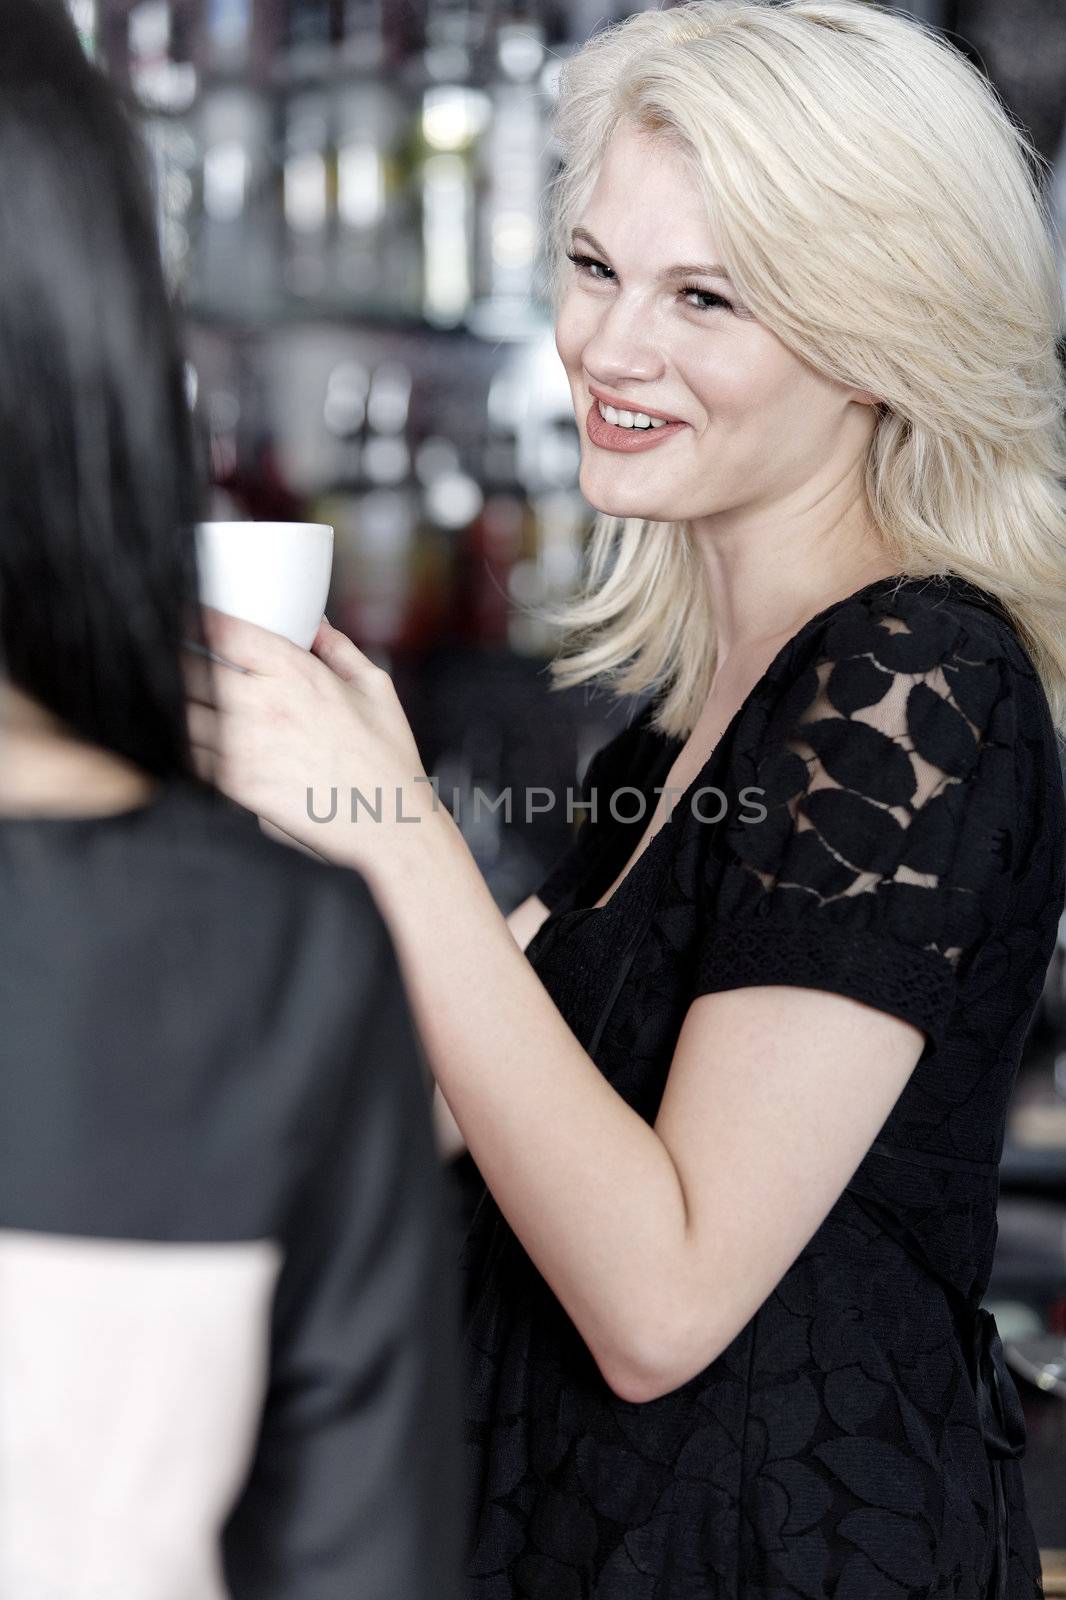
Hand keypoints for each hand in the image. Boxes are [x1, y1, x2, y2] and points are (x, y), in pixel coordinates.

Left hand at [184, 610, 433, 869]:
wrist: (387, 822)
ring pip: (185, 711)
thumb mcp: (375, 688)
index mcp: (296, 672)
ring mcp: (244, 744)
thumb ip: (339, 649)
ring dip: (183, 703)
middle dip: (185, 660)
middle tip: (184, 660)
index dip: (201, 620)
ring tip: (187, 700)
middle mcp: (263, 703)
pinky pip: (193, 755)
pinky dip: (192, 745)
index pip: (224, 631)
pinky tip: (200, 741)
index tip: (194, 619)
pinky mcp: (236, 782)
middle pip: (192, 667)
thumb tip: (315, 623)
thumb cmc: (385, 758)